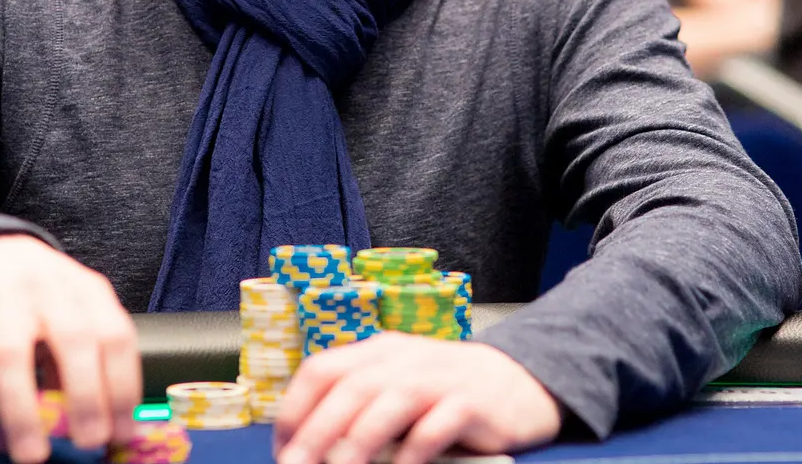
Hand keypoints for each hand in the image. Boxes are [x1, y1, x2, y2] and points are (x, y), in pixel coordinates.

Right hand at [0, 235, 140, 463]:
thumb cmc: (36, 295)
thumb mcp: (71, 312)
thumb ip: (87, 359)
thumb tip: (104, 425)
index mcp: (86, 290)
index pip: (115, 335)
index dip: (123, 387)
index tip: (122, 431)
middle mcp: (47, 288)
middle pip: (73, 339)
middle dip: (85, 397)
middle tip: (88, 442)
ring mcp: (0, 297)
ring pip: (12, 356)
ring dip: (24, 413)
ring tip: (32, 453)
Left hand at [273, 334, 562, 463]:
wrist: (519, 383)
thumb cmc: (446, 392)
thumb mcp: (398, 384)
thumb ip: (361, 404)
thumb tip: (310, 444)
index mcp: (378, 351)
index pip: (322, 370)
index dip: (294, 410)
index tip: (281, 449)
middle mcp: (405, 358)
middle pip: (350, 389)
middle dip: (317, 433)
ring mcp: (439, 377)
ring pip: (390, 402)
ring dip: (358, 442)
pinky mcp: (472, 402)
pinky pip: (437, 424)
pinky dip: (415, 450)